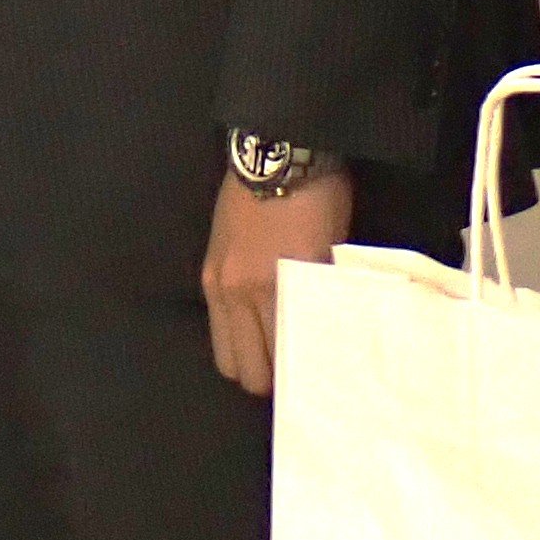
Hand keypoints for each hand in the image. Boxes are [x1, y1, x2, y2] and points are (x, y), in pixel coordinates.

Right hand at [202, 169, 352, 397]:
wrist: (276, 151)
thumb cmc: (319, 199)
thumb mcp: (331, 251)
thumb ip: (322, 297)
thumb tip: (326, 337)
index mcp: (277, 289)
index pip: (280, 361)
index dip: (296, 383)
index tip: (315, 388)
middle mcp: (240, 293)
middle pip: (246, 371)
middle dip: (268, 381)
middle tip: (294, 375)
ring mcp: (219, 281)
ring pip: (225, 354)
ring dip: (246, 360)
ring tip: (271, 354)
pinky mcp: (209, 267)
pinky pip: (216, 321)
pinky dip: (233, 334)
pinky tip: (253, 327)